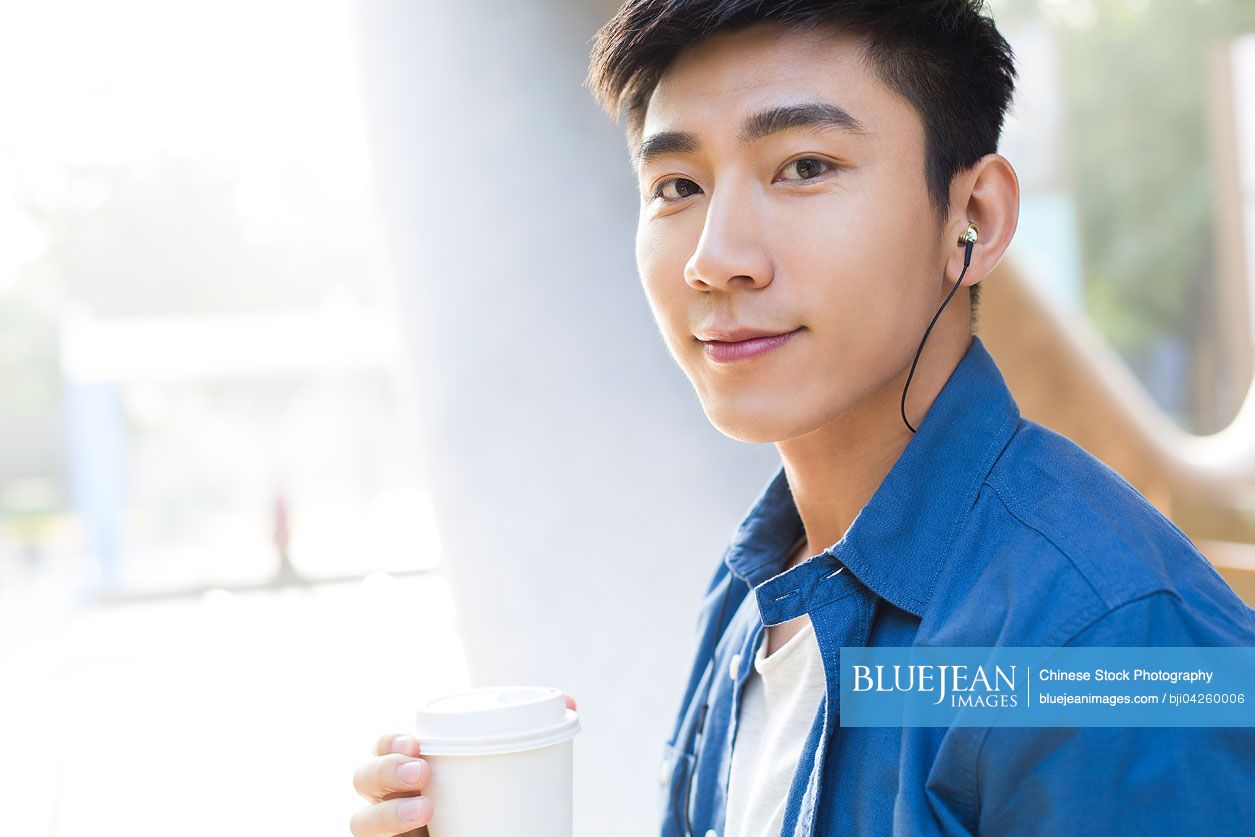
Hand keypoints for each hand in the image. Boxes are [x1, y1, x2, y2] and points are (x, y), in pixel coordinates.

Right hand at [350, 693, 576, 835]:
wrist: (498, 835)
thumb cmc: (495, 801)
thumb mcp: (506, 771)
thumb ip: (531, 738)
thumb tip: (571, 704)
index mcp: (411, 766)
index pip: (385, 747)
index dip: (390, 742)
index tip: (417, 743)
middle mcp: (389, 798)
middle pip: (364, 781)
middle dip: (384, 771)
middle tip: (422, 772)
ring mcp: (389, 832)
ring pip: (361, 823)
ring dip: (385, 813)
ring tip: (423, 810)